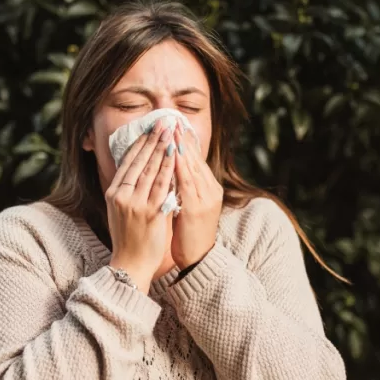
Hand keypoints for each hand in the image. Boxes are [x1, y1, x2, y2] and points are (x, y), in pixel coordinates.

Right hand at [106, 120, 176, 292]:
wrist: (130, 263)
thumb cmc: (128, 237)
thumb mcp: (120, 210)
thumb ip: (127, 190)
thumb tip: (136, 170)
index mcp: (114, 193)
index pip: (127, 162)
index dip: (139, 143)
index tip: (149, 128)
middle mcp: (122, 196)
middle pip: (139, 161)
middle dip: (152, 140)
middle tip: (163, 123)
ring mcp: (136, 204)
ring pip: (151, 170)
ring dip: (162, 149)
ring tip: (171, 133)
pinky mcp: (150, 213)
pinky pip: (162, 186)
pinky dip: (169, 169)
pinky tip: (176, 157)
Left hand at [171, 126, 222, 268]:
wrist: (198, 259)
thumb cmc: (189, 234)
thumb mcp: (188, 206)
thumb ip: (182, 188)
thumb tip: (169, 170)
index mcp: (209, 188)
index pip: (196, 159)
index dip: (185, 141)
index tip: (174, 125)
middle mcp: (210, 190)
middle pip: (195, 158)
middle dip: (182, 138)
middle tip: (171, 119)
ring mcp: (205, 198)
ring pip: (192, 167)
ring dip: (181, 147)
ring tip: (172, 130)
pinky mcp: (197, 208)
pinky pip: (188, 182)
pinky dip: (180, 167)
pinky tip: (173, 155)